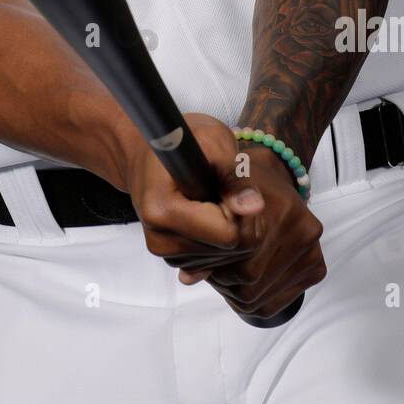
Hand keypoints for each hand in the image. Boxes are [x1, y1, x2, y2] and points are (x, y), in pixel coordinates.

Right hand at [116, 112, 325, 321]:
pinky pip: (211, 263)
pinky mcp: (169, 257)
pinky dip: (217, 242)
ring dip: (227, 231)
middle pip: (228, 251)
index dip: (238, 210)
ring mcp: (163, 251)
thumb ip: (235, 176)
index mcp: (163, 210)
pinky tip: (205, 215)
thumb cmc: (183, 139)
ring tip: (210, 198)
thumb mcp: (214, 141)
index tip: (227, 185)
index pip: (228, 235)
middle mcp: (159, 239)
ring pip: (222, 260)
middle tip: (222, 189)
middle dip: (236, 222)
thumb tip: (254, 208)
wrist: (150, 151)